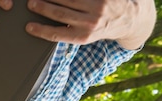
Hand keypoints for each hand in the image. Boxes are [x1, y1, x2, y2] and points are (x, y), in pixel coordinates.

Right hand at [25, 0, 156, 49]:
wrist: (132, 17)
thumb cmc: (104, 27)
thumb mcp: (89, 36)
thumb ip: (71, 31)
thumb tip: (49, 28)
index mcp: (84, 37)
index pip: (57, 34)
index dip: (41, 30)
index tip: (28, 27)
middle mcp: (90, 22)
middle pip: (59, 13)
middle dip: (42, 7)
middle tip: (30, 3)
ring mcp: (97, 6)